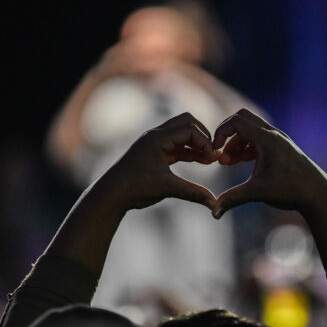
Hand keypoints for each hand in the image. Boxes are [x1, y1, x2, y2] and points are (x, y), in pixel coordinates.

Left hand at [99, 112, 218, 210]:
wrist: (111, 195)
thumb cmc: (135, 188)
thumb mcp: (167, 188)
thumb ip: (193, 193)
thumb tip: (215, 205)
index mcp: (158, 138)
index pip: (190, 129)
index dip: (205, 143)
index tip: (214, 160)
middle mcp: (156, 135)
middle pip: (186, 122)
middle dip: (202, 136)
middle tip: (213, 152)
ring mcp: (154, 143)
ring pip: (182, 134)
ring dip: (196, 144)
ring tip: (210, 160)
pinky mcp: (154, 152)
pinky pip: (176, 146)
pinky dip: (189, 151)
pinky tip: (200, 162)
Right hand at [211, 109, 326, 218]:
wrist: (318, 194)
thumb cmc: (290, 190)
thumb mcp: (257, 192)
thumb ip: (232, 199)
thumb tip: (213, 213)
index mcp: (267, 139)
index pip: (236, 122)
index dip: (220, 133)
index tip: (215, 152)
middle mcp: (273, 134)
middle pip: (242, 118)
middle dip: (227, 134)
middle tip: (220, 153)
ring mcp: (278, 139)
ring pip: (250, 129)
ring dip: (236, 142)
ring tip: (228, 162)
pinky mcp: (281, 146)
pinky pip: (258, 137)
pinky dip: (246, 146)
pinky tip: (240, 162)